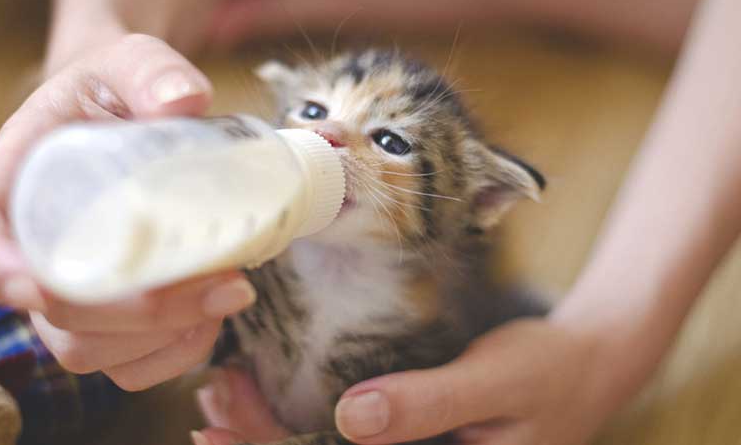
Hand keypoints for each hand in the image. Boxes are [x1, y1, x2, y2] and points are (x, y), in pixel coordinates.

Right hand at [0, 33, 256, 390]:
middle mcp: (31, 250)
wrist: (137, 121)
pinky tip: (214, 315)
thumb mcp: (126, 64)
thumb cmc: (116, 93)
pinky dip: (175, 353)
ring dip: (163, 336)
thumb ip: (149, 70)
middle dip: (134, 313)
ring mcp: (72, 294)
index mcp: (9, 184)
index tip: (39, 286)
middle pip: (54, 313)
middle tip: (217, 282)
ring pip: (92, 350)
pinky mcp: (112, 319)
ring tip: (229, 290)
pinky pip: (129, 366)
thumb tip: (184, 101)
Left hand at [192, 319, 628, 444]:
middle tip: (210, 403)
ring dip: (271, 432)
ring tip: (223, 398)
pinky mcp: (411, 439)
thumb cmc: (549, 370)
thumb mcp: (496, 380)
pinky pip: (349, 439)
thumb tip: (350, 419)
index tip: (219, 430)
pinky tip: (269, 397)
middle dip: (259, 443)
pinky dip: (303, 421)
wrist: (588, 363)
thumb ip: (428, 404)